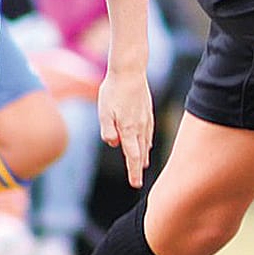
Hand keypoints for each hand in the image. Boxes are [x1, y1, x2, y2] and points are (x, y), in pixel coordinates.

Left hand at [97, 65, 153, 188]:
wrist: (130, 70)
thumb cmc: (113, 90)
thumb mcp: (104, 111)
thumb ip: (108, 130)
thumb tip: (113, 143)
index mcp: (128, 129)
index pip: (132, 156)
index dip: (133, 171)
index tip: (135, 184)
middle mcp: (140, 127)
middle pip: (140, 152)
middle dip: (138, 167)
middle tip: (137, 181)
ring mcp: (145, 119)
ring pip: (146, 142)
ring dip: (143, 155)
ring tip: (142, 165)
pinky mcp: (147, 111)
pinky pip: (149, 132)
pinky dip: (147, 141)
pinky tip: (147, 143)